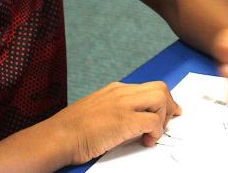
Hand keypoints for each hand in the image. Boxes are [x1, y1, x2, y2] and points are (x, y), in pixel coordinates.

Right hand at [50, 81, 180, 164]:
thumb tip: (135, 122)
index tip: (167, 113)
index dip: (162, 101)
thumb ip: (116, 109)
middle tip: (168, 123)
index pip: (148, 87)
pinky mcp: (124, 120)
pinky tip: (147, 141)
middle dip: (169, 106)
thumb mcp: (97, 111)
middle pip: (159, 87)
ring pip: (160, 98)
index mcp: (114, 90)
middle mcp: (121, 92)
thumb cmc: (72, 130)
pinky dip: (156, 132)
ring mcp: (123, 104)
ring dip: (163, 117)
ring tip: (153, 134)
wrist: (58, 137)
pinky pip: (153, 121)